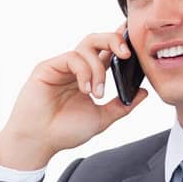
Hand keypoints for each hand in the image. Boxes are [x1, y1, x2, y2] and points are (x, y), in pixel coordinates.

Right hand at [0, 26, 148, 169]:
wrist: (39, 141)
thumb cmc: (65, 132)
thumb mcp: (101, 119)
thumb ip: (122, 105)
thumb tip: (143, 92)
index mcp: (88, 76)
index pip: (107, 52)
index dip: (120, 42)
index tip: (135, 42)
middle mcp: (76, 68)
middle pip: (97, 40)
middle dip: (114, 41)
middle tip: (126, 55)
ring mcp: (62, 66)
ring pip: (87, 46)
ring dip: (98, 68)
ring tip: (97, 93)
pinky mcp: (48, 66)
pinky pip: (73, 57)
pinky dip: (84, 72)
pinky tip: (85, 90)